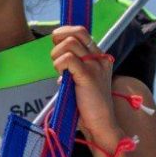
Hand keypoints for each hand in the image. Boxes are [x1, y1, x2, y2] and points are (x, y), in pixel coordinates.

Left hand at [50, 26, 121, 145]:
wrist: (100, 124)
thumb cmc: (89, 107)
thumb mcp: (81, 83)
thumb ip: (74, 70)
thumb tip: (60, 63)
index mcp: (100, 58)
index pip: (81, 32)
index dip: (65, 33)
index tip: (56, 42)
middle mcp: (99, 58)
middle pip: (77, 32)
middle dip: (59, 38)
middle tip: (55, 55)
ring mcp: (95, 65)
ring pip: (69, 43)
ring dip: (56, 54)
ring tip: (58, 69)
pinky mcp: (88, 75)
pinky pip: (67, 59)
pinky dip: (59, 64)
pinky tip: (61, 76)